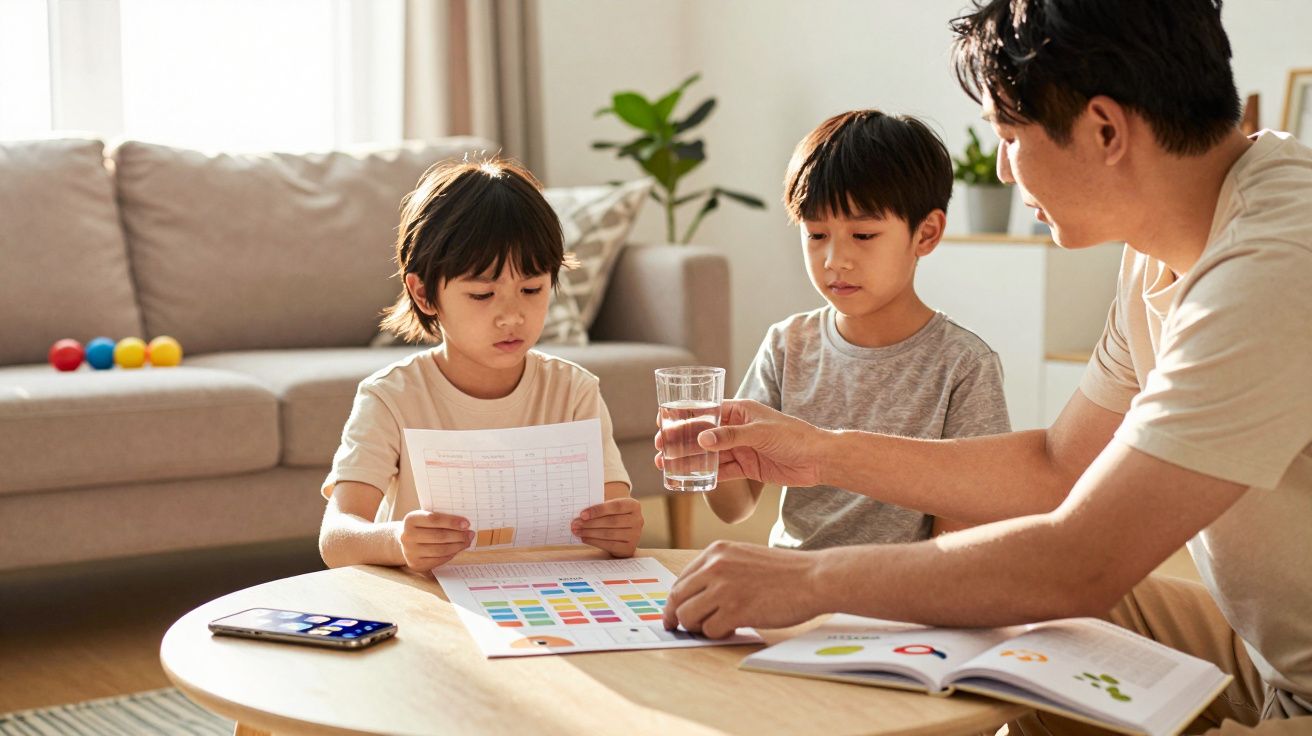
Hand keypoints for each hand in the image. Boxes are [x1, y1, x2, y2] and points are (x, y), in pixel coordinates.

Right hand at [396, 510, 472, 572]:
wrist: (405, 541)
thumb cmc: (422, 527)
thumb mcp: (426, 517)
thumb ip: (442, 518)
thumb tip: (464, 525)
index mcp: (411, 519)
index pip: (434, 519)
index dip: (452, 522)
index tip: (466, 524)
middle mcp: (407, 536)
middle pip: (439, 536)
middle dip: (458, 535)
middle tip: (470, 534)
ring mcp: (410, 552)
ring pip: (440, 550)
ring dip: (457, 546)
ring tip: (467, 541)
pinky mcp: (416, 564)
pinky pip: (438, 560)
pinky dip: (451, 554)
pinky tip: (457, 549)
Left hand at [573, 497, 642, 557]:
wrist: (624, 528)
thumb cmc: (613, 514)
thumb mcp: (610, 507)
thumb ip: (599, 507)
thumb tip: (581, 515)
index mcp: (633, 505)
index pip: (616, 506)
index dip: (598, 510)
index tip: (582, 514)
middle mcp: (638, 520)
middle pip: (612, 521)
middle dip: (591, 523)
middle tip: (575, 524)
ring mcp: (635, 535)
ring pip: (609, 534)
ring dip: (590, 533)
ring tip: (578, 531)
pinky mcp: (629, 548)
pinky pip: (610, 545)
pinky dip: (595, 542)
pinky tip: (585, 538)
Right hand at [654, 399, 824, 487]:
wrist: (818, 459)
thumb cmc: (794, 436)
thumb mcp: (760, 433)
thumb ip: (730, 437)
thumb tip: (702, 438)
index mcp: (740, 411)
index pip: (705, 412)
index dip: (683, 418)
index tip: (662, 423)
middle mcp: (737, 429)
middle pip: (702, 434)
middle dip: (679, 441)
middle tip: (659, 448)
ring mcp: (741, 448)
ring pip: (708, 454)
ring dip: (688, 459)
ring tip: (665, 465)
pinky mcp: (747, 466)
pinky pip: (722, 471)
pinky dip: (705, 474)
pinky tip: (688, 478)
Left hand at [663, 540, 823, 638]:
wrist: (813, 577)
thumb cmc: (785, 571)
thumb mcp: (745, 557)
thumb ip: (720, 570)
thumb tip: (697, 596)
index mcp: (716, 551)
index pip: (681, 579)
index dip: (675, 600)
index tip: (673, 612)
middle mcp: (715, 567)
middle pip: (677, 598)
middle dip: (675, 617)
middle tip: (678, 628)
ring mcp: (724, 588)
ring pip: (688, 616)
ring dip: (698, 627)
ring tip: (715, 627)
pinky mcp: (735, 610)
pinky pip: (710, 630)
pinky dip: (717, 634)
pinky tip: (732, 629)